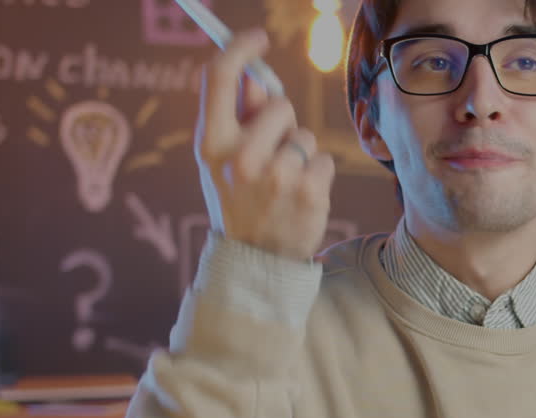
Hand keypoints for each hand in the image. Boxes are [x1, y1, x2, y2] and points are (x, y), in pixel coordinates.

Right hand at [194, 29, 334, 260]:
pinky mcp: (310, 191)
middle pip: (279, 104)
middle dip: (282, 123)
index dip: (240, 49)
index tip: (258, 38)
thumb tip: (258, 80)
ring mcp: (278, 175)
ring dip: (300, 154)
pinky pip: (323, 159)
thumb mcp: (222, 161)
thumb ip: (237, 119)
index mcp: (211, 143)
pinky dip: (318, 174)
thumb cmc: (239, 200)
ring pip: (304, 135)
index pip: (219, 77)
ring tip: (284, 183)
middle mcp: (241, 156)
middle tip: (271, 156)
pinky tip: (301, 196)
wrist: (255, 260)